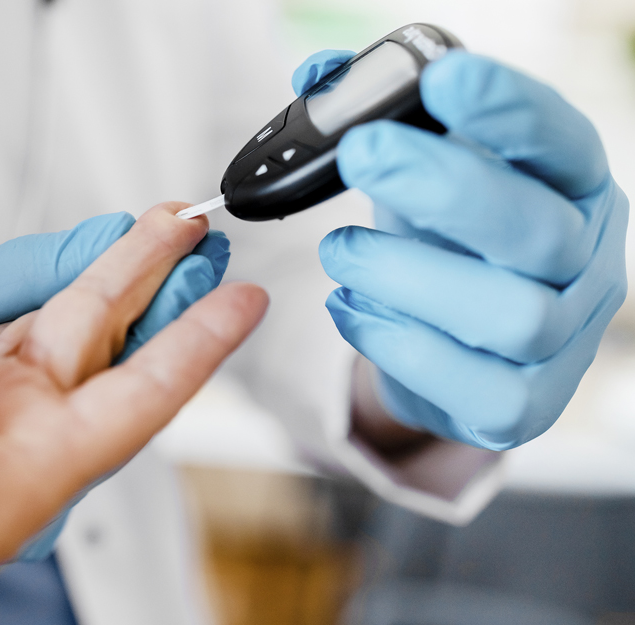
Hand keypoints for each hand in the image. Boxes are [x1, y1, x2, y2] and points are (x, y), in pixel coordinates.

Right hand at [0, 212, 228, 492]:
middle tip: (194, 227)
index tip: (244, 301)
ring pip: (50, 331)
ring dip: (97, 279)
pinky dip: (2, 299)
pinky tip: (25, 276)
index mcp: (32, 465)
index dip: (200, 340)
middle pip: (103, 341)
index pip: (145, 389)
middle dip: (152, 277)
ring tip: (140, 231)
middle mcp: (11, 438)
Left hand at [298, 50, 627, 448]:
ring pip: (511, 315)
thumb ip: (377, 122)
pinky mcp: (524, 404)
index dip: (510, 110)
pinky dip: (399, 347)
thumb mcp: (418, 176)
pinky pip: (476, 387)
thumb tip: (316, 73)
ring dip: (407, 278)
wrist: (450, 350)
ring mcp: (563, 339)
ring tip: (339, 253)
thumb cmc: (440, 245)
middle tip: (361, 154)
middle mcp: (583, 260)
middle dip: (444, 187)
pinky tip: (350, 310)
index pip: (560, 143)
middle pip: (537, 229)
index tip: (443, 78)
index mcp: (569, 189)